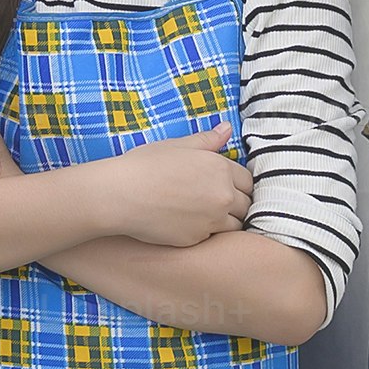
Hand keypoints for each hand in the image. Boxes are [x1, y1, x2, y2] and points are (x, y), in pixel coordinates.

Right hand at [94, 125, 252, 247]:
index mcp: (220, 168)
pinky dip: (206, 233)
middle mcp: (222, 196)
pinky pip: (212, 238)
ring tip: (205, 215)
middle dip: (236, 204)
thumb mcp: (177, 145)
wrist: (120, 195)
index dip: (238, 183)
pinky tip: (189, 223)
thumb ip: (207, 140)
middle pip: (246, 205)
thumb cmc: (145, 165)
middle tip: (216, 201)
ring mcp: (211, 220)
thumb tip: (226, 128)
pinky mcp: (197, 239)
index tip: (226, 185)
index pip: (248, 181)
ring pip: (235, 226)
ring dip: (226, 221)